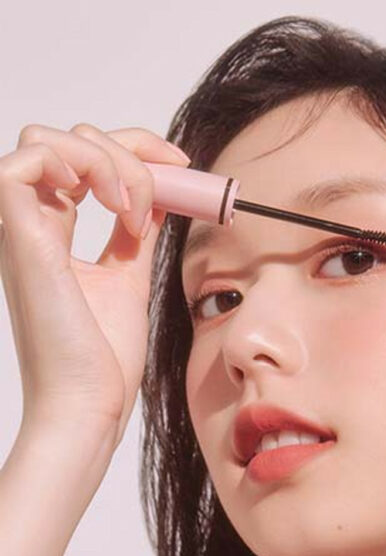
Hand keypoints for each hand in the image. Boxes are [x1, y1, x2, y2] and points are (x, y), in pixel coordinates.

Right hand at [0, 123, 189, 442]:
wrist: (91, 404)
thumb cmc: (104, 357)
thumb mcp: (128, 278)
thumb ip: (132, 235)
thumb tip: (156, 198)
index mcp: (54, 234)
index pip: (81, 158)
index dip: (135, 148)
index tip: (182, 167)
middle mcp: (33, 225)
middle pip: (66, 140)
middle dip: (129, 150)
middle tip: (163, 195)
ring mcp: (23, 231)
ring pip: (45, 141)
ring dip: (109, 161)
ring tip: (134, 212)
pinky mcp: (22, 242)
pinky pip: (23, 164)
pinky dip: (78, 166)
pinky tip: (115, 207)